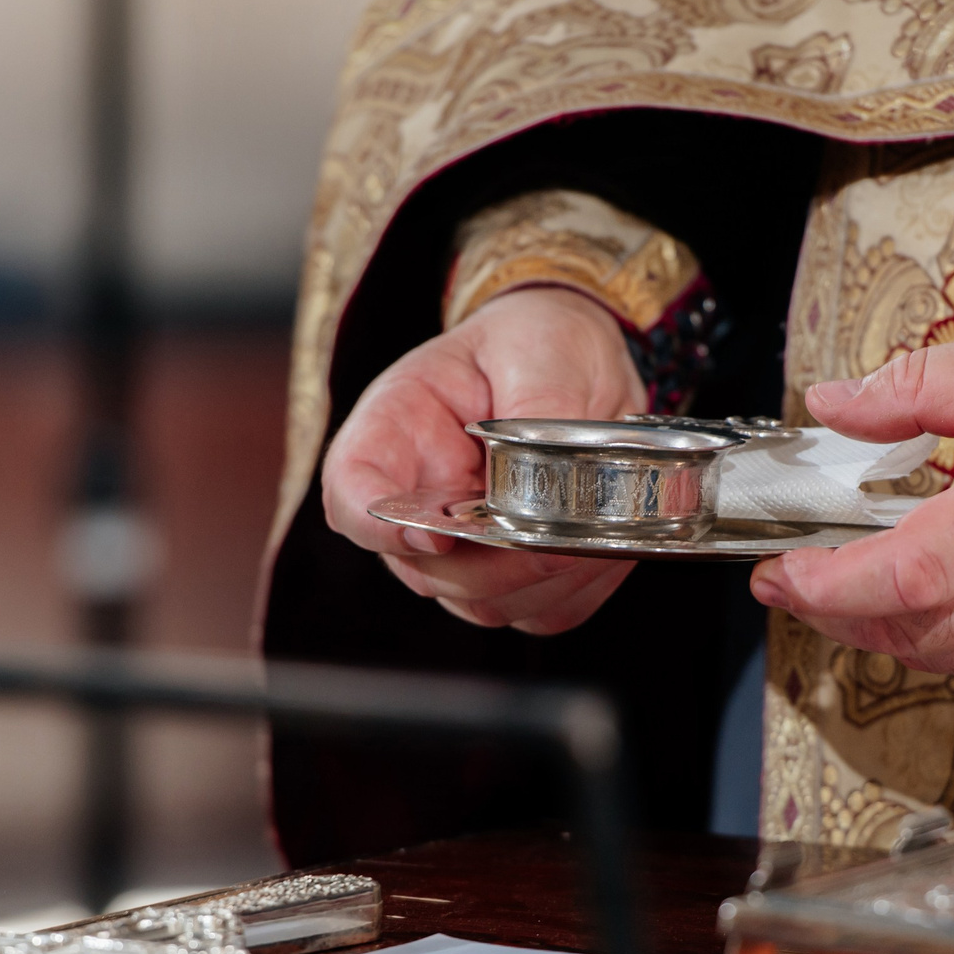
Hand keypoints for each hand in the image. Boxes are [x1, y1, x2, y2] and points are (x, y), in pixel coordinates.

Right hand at [322, 286, 645, 633]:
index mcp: (394, 429)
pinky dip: (576, 592)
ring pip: (483, 603)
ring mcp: (459, 547)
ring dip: (543, 581)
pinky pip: (538, 612)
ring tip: (594, 532)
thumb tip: (542, 485)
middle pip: (425, 570)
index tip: (432, 535)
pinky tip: (604, 547)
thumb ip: (533, 412)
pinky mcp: (512, 573)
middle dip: (495, 566)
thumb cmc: (536, 341)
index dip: (380, 527)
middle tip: (558, 533)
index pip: (350, 493)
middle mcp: (416, 499)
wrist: (576, 357)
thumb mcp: (536, 349)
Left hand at [748, 322, 953, 680]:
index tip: (779, 571)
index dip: (824, 587)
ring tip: (849, 594)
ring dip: (887, 637)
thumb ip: (921, 386)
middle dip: (837, 614)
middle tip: (798, 578)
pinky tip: (926, 610)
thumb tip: (835, 405)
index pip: (898, 578)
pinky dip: (946, 648)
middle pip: (911, 632)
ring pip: (950, 658)